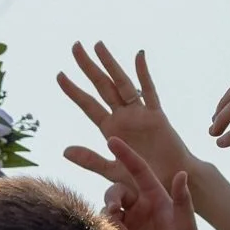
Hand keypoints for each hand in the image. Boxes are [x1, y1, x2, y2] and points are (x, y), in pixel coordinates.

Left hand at [59, 43, 191, 193]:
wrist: (169, 183)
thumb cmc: (142, 179)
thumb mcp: (112, 171)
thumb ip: (90, 160)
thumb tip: (64, 150)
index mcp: (109, 129)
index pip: (87, 105)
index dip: (73, 90)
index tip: (59, 74)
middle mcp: (122, 117)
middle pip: (101, 87)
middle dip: (88, 67)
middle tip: (75, 46)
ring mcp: (139, 113)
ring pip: (122, 84)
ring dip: (110, 64)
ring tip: (98, 45)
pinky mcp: (157, 116)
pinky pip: (149, 92)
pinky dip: (143, 75)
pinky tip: (138, 56)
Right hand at [102, 137, 221, 229]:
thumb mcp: (186, 226)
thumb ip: (183, 201)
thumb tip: (182, 174)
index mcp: (155, 198)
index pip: (138, 172)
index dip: (126, 156)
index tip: (111, 140)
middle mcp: (139, 208)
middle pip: (116, 192)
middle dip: (111, 198)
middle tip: (114, 213)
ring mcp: (128, 224)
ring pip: (106, 211)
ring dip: (108, 219)